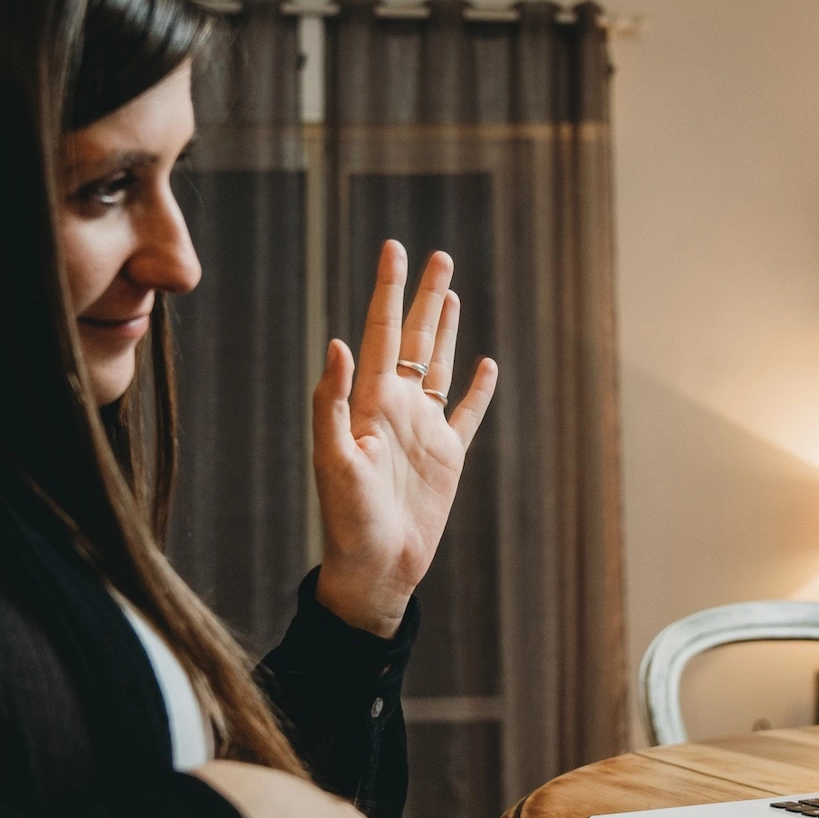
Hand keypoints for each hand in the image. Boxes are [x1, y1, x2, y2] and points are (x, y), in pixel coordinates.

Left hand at [312, 242, 497, 635]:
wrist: (374, 568)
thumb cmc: (346, 520)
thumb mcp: (333, 460)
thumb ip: (332, 402)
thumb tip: (338, 344)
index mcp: (371, 402)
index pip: (381, 333)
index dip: (388, 290)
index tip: (394, 249)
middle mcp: (397, 408)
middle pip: (416, 339)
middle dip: (425, 297)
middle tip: (437, 256)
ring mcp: (424, 431)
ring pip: (440, 367)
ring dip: (447, 330)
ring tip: (452, 293)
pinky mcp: (446, 458)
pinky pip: (466, 415)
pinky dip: (478, 391)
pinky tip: (486, 364)